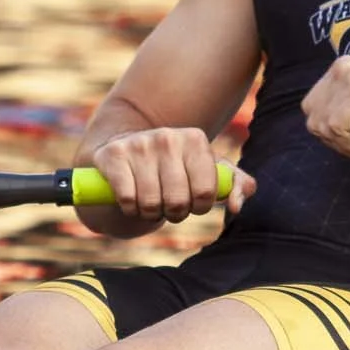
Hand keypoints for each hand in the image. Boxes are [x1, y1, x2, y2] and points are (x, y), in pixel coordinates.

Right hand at [89, 127, 254, 224]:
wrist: (126, 153)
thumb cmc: (174, 169)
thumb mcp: (207, 173)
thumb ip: (234, 185)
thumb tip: (237, 205)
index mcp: (195, 139)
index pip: (206, 192)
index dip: (199, 207)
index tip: (192, 202)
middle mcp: (168, 136)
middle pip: (178, 201)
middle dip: (174, 212)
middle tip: (168, 205)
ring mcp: (139, 144)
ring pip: (150, 203)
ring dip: (150, 212)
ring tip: (149, 201)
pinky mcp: (112, 155)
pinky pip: (127, 199)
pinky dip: (129, 208)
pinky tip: (130, 198)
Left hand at [300, 57, 349, 158]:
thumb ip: (341, 103)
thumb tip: (317, 122)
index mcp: (342, 66)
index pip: (312, 106)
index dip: (328, 128)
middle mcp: (343, 67)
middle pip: (312, 116)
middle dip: (332, 137)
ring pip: (321, 124)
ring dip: (342, 143)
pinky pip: (336, 129)